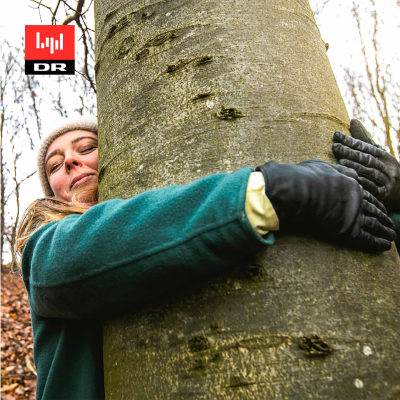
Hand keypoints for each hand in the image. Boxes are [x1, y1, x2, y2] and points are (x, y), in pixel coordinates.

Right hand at [255, 159, 395, 251]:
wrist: (301, 191)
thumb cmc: (306, 177)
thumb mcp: (322, 166)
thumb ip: (337, 169)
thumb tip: (347, 169)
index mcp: (351, 184)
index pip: (366, 195)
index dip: (375, 202)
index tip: (380, 207)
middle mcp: (356, 200)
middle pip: (374, 209)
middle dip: (383, 216)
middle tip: (390, 222)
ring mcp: (354, 215)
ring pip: (375, 224)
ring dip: (385, 230)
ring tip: (392, 235)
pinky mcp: (349, 230)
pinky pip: (367, 239)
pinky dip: (378, 243)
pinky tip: (386, 245)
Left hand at [332, 119, 399, 212]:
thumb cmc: (385, 170)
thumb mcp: (378, 154)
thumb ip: (364, 140)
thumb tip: (352, 120)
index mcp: (385, 156)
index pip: (366, 146)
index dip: (351, 141)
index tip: (337, 135)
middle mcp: (387, 167)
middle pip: (367, 158)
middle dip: (350, 152)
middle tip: (335, 147)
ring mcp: (387, 180)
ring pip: (370, 172)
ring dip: (356, 167)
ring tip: (340, 162)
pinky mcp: (385, 194)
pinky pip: (375, 188)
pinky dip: (365, 184)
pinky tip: (354, 180)